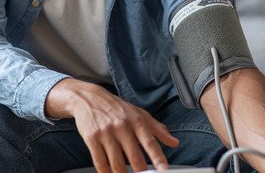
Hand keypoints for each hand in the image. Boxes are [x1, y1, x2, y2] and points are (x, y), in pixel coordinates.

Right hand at [45, 79, 179, 172]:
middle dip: (140, 172)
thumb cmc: (118, 108)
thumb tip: (174, 142)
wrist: (89, 98)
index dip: (158, 157)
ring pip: (116, 164)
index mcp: (136, 121)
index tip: (164, 169)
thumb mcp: (139, 114)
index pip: (150, 142)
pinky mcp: (91, 139)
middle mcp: (122, 127)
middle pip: (134, 157)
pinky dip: (106, 172)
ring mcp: (106, 133)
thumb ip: (157, 129)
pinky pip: (100, 162)